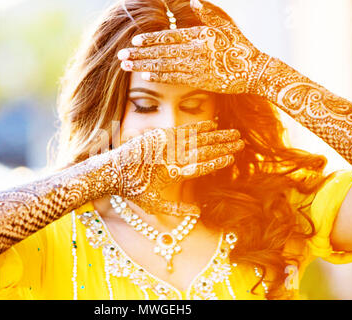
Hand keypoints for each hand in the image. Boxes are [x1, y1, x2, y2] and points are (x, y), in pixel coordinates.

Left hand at [105, 120, 243, 216]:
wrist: (110, 170)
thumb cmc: (132, 190)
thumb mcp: (153, 205)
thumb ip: (176, 209)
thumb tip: (198, 213)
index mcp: (172, 174)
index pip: (201, 167)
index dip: (218, 162)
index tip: (232, 158)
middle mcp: (171, 157)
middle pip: (203, 150)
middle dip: (224, 146)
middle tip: (241, 142)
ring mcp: (165, 144)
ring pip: (197, 138)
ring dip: (217, 135)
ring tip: (233, 132)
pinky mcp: (159, 135)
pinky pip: (183, 129)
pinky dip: (199, 127)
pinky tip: (212, 125)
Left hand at [117, 0, 270, 94]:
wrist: (255, 71)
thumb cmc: (240, 46)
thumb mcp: (226, 25)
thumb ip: (207, 12)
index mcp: (200, 35)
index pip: (170, 36)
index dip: (151, 39)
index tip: (135, 41)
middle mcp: (195, 51)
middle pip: (162, 52)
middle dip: (140, 54)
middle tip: (121, 55)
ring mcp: (196, 67)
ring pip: (164, 66)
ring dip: (143, 66)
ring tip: (126, 65)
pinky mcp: (199, 81)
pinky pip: (175, 79)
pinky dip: (159, 77)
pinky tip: (145, 76)